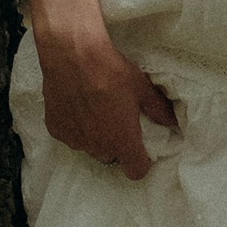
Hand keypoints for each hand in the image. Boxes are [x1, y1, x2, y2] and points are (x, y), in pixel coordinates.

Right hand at [37, 18, 176, 176]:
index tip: (142, 148)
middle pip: (112, 157)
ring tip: (95, 109)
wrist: (73, 56)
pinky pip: (71, 135)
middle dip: (116, 144)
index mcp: (122, 141)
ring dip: (95, 136)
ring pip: (90, 147)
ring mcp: (75, 140)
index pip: (136, 171)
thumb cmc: (110, 72)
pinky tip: (77, 105)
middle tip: (117, 119)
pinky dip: (75, 126)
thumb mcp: (142, 88)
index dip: (141, 161)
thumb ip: (158, 109)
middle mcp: (98, 147)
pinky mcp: (56, 130)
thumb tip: (171, 121)